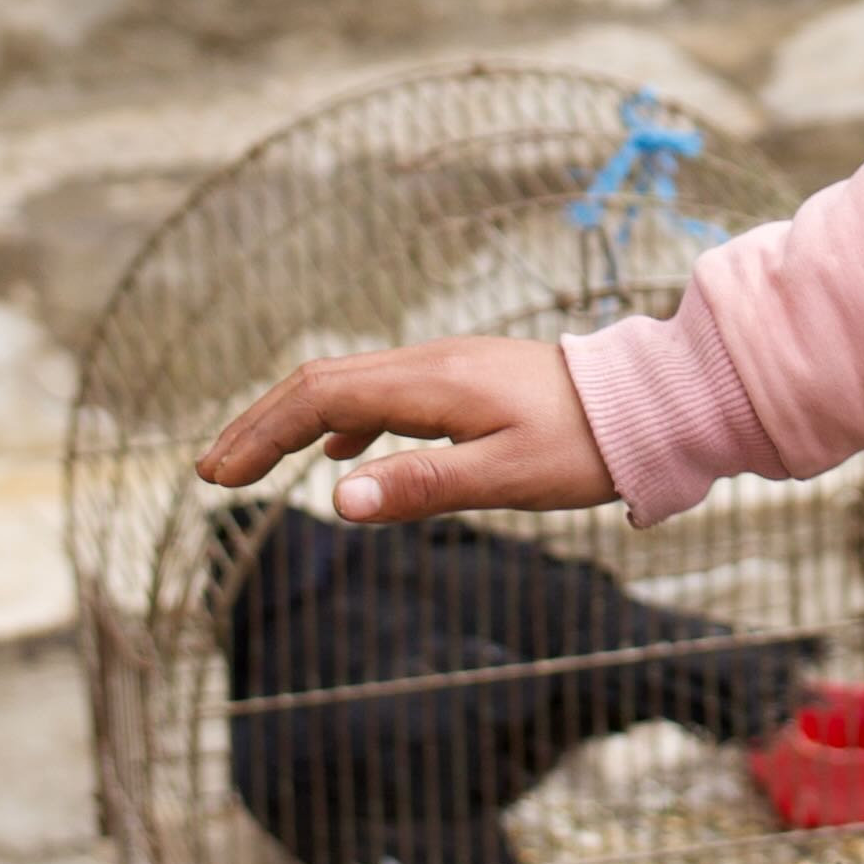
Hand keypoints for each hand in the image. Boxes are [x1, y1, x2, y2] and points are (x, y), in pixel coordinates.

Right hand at [198, 337, 613, 524]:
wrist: (650, 404)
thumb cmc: (586, 445)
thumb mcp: (508, 476)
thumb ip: (424, 485)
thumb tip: (338, 500)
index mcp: (432, 381)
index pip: (320, 396)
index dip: (262, 433)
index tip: (218, 475)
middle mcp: (431, 363)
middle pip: (321, 382)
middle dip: (261, 424)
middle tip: (213, 473)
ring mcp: (447, 368)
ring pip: (349, 385)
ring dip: (295, 422)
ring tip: (256, 466)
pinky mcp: (465, 381)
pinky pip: (384, 392)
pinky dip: (342, 420)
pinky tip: (340, 457)